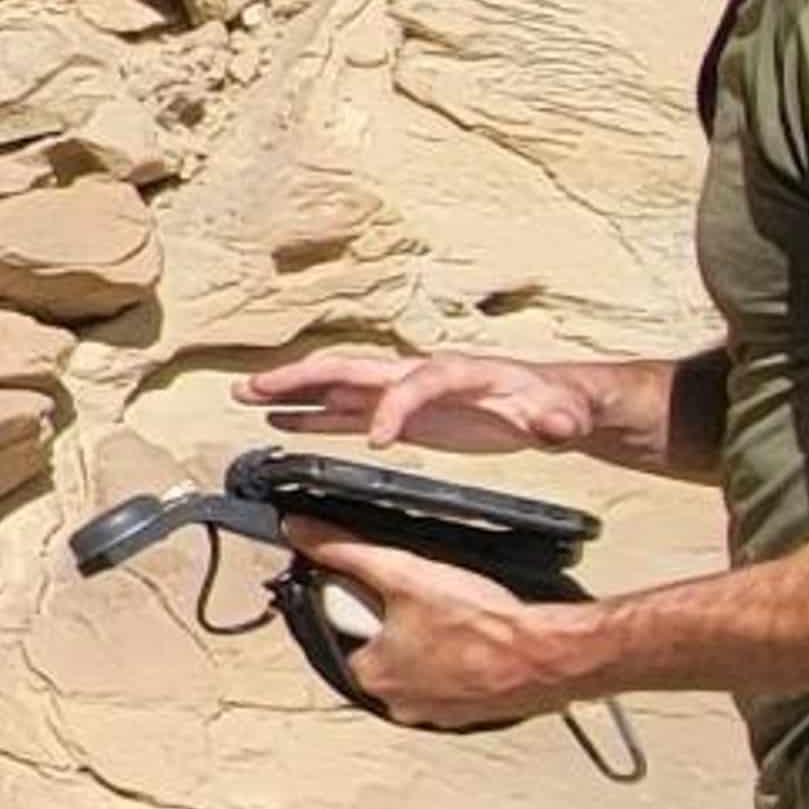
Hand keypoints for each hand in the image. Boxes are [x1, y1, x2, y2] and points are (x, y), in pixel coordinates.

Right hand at [243, 349, 610, 455]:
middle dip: (301, 376)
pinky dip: (312, 414)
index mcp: (455, 372)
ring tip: (246, 394)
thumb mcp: (562, 413)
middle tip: (255, 386)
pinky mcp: (401, 415)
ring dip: (292, 390)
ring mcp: (404, 393)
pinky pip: (346, 411)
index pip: (414, 384)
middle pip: (350, 367)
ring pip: (337, 385)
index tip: (376, 440)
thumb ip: (556, 420)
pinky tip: (282, 420)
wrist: (553, 402)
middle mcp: (418, 375)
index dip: (394, 409)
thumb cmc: (554, 403)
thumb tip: (554, 425)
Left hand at [286, 535, 586, 729]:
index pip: (342, 630)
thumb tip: (301, 531)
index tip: (390, 590)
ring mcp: (439, 714)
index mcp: (369, 676)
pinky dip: (463, 660)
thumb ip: (345, 551)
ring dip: (432, 642)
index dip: (362, 602)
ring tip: (459, 617)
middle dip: (400, 623)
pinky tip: (479, 638)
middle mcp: (398, 704)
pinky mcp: (475, 713)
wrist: (551, 655)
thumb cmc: (483, 625)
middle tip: (431, 599)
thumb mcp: (404, 574)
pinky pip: (455, 680)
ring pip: (420, 664)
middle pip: (381, 647)